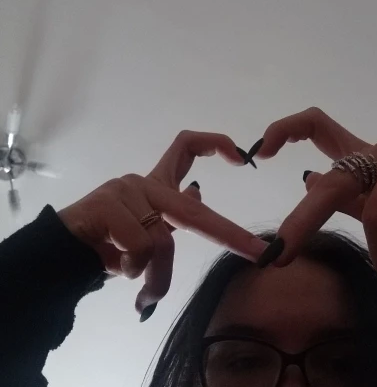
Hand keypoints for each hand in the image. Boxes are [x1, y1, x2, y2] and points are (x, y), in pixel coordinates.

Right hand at [58, 131, 266, 314]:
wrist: (59, 255)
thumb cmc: (106, 244)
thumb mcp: (146, 231)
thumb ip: (171, 216)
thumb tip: (197, 192)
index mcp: (155, 185)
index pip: (185, 146)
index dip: (214, 144)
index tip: (241, 158)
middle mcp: (143, 182)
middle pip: (192, 211)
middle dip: (230, 236)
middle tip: (258, 255)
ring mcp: (125, 190)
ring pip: (162, 241)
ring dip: (157, 277)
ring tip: (144, 291)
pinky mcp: (107, 203)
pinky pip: (139, 246)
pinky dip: (134, 269)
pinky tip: (117, 266)